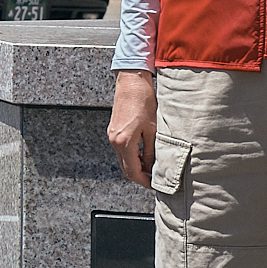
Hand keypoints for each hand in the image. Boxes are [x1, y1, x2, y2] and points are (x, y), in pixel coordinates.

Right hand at [107, 69, 156, 186]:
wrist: (131, 82)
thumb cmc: (143, 102)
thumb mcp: (153, 130)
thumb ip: (152, 151)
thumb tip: (153, 166)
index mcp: (124, 142)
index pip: (132, 171)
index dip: (144, 181)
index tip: (154, 184)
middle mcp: (115, 140)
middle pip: (125, 168)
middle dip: (139, 176)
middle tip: (154, 178)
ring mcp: (112, 135)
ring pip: (123, 159)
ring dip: (136, 165)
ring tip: (152, 165)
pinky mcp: (114, 129)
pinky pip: (121, 149)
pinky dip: (132, 155)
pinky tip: (144, 153)